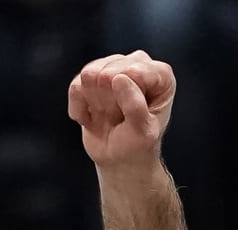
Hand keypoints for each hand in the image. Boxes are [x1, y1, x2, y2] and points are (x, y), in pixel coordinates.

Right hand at [67, 51, 175, 167]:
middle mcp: (138, 63)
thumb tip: (119, 78)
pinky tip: (93, 119)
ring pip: (89, 75)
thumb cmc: (138, 145)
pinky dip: (80, 110)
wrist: (120, 158)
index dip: (128, 97)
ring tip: (109, 116)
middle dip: (111, 102)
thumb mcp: (143, 132)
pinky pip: (75, 87)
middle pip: (109, 72)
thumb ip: (135, 106)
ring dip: (96, 104)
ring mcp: (112, 66)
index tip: (135, 116)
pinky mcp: (89, 75)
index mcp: (161, 74)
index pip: (134, 71)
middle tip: (121, 119)